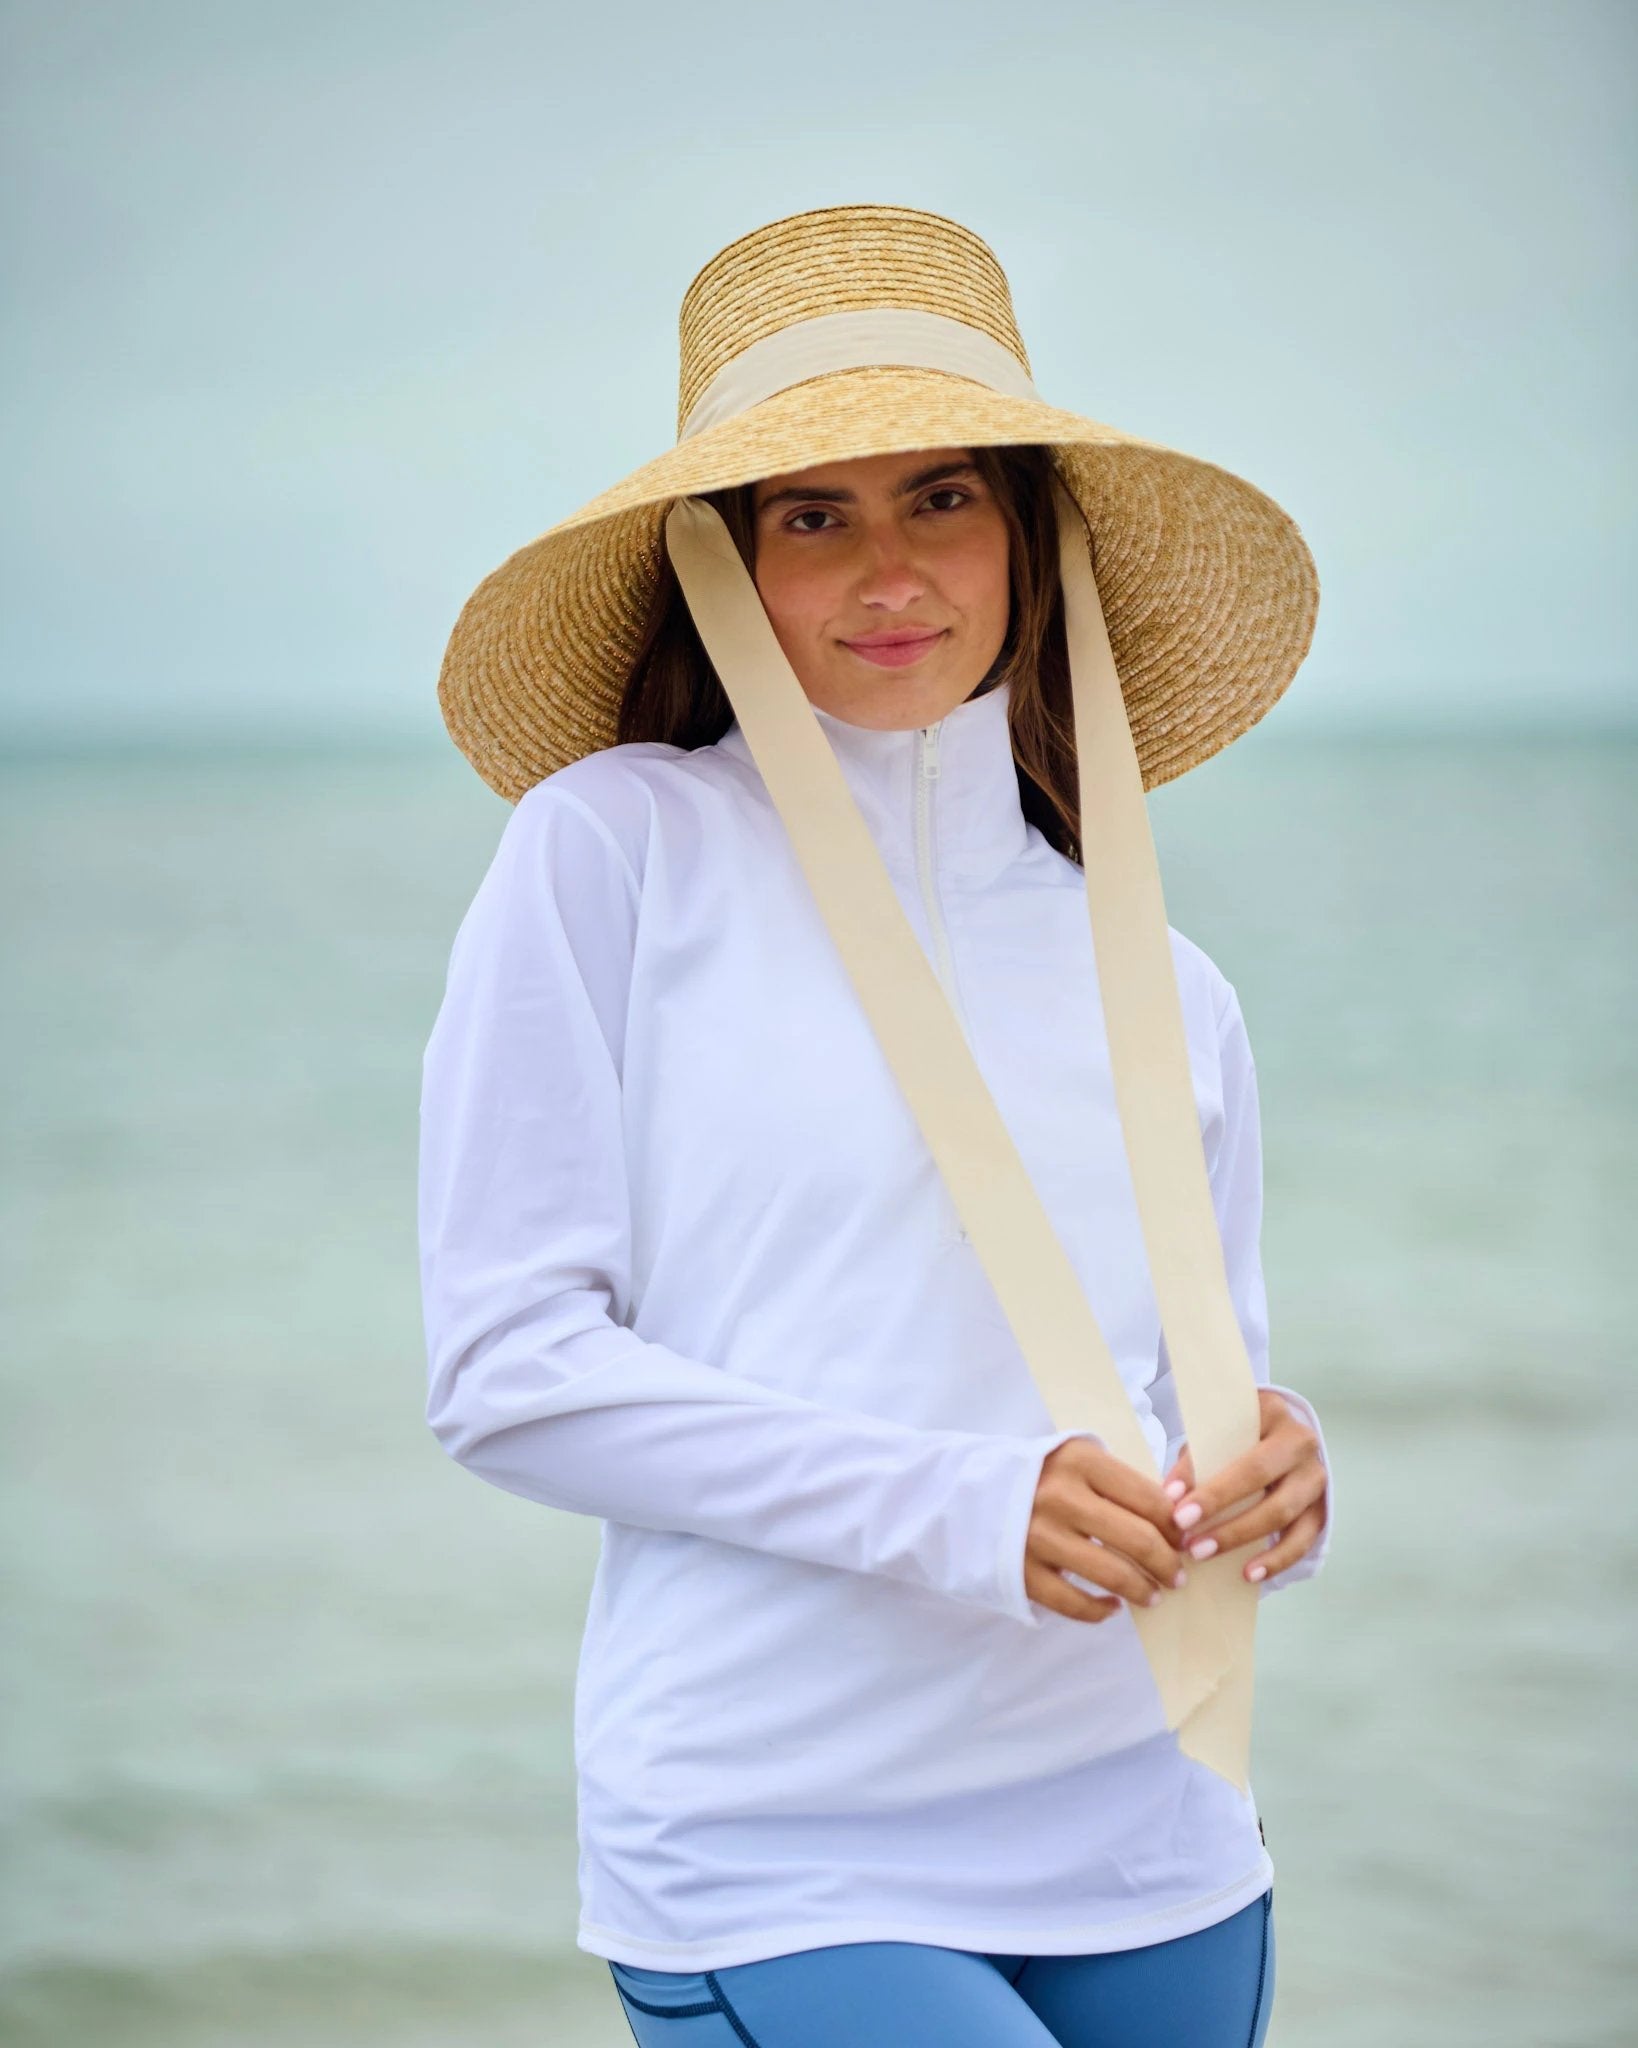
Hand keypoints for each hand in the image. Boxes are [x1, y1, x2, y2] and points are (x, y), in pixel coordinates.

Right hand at [1024, 1437, 1192, 1623]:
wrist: (966, 1492)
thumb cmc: (1038, 1475)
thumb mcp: (1078, 1460)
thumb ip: (1122, 1481)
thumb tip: (1180, 1512)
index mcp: (1080, 1461)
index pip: (1150, 1499)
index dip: (1177, 1526)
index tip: (1184, 1541)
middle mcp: (1061, 1497)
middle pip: (1139, 1540)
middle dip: (1169, 1565)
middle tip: (1177, 1576)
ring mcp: (1039, 1536)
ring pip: (1113, 1575)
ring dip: (1143, 1591)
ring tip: (1152, 1596)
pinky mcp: (1022, 1571)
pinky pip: (1074, 1603)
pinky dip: (1100, 1611)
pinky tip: (1112, 1607)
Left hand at [1163, 1388, 1328, 1583]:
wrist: (1280, 1445)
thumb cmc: (1239, 1441)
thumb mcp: (1217, 1436)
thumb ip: (1198, 1459)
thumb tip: (1169, 1497)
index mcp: (1270, 1412)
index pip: (1232, 1439)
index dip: (1200, 1468)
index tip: (1169, 1497)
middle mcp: (1300, 1442)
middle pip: (1258, 1474)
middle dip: (1217, 1503)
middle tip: (1182, 1529)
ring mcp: (1315, 1477)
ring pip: (1281, 1510)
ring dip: (1238, 1535)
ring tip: (1201, 1553)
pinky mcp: (1322, 1510)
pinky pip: (1302, 1540)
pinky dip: (1275, 1560)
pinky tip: (1248, 1574)